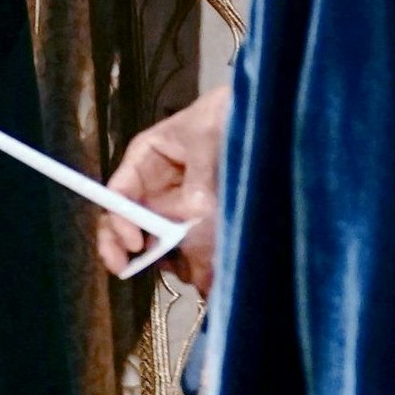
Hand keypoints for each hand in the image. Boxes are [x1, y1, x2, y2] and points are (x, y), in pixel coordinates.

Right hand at [99, 86, 228, 292]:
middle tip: (127, 270)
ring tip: (204, 281)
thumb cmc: (231, 114)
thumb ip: (200, 182)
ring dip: (179, 264)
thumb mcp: (210, 139)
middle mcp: (159, 190)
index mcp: (147, 161)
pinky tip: (218, 281)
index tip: (135, 244)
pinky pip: (199, 251)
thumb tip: (191, 225)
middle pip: (132, 225)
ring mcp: (184, 210)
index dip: (118, 220)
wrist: (275, 113)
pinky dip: (205, 269)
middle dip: (132, 250)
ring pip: (167, 245)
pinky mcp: (212, 227)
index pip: (119, 194)